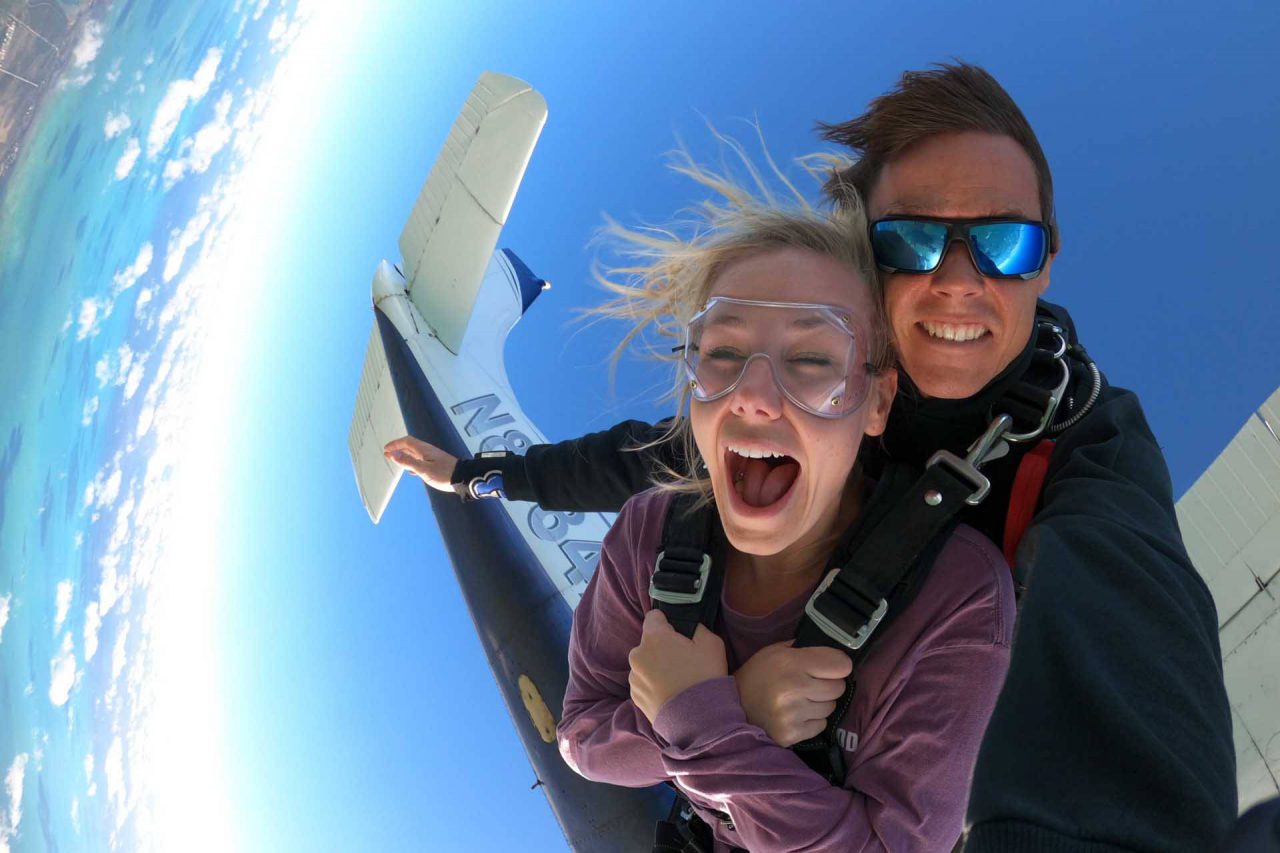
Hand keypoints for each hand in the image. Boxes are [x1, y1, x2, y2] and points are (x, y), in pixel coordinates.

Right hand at [383, 436, 457, 491]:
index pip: (407, 442)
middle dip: (398, 449)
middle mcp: (427, 451)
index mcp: (423, 450)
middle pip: (410, 446)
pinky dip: (412, 463)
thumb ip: (408, 462)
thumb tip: (392, 454)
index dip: (395, 444)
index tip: (386, 449)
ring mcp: (432, 457)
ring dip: (404, 455)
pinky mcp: (436, 464)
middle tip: (387, 454)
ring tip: (396, 460)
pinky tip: (411, 470)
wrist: (463, 478)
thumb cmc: (443, 474)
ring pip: (415, 453)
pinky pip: (420, 460)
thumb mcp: (423, 469)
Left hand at [628, 611, 727, 723]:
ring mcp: (634, 677)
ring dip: (656, 666)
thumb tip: (690, 628)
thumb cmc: (705, 678)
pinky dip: (653, 684)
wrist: (699, 721)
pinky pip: (644, 682)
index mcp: (654, 637)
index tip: (679, 633)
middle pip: (648, 642)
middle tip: (682, 660)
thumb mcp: (712, 643)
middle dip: (662, 646)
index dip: (667, 622)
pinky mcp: (635, 696)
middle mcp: (638, 655)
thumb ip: (697, 628)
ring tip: (677, 680)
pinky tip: (671, 692)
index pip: (654, 616)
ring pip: (645, 663)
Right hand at [733, 641, 851, 746]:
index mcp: (791, 662)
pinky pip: (820, 725)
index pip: (840, 664)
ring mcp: (793, 714)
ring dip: (820, 703)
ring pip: (830, 707)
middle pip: (838, 687)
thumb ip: (804, 649)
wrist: (732, 707)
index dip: (838, 664)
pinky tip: (796, 714)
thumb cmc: (757, 675)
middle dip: (829, 684)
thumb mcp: (775, 651)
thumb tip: (834, 652)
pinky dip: (812, 720)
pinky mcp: (792, 734)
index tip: (830, 666)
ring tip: (801, 700)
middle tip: (812, 684)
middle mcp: (794, 688)